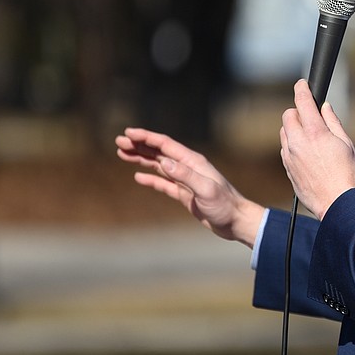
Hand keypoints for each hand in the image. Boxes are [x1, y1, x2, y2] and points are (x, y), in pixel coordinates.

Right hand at [115, 127, 264, 245]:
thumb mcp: (206, 190)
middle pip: (159, 152)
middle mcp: (188, 168)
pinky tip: (138, 177)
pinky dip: (150, 179)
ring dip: (141, 159)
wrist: (236, 221)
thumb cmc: (225, 206)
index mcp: (193, 162)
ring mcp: (186, 180)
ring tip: (122, 153)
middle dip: (139, 145)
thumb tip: (165, 162)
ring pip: (159, 165)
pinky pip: (164, 183)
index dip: (146, 137)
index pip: (165, 145)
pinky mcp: (185, 194)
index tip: (128, 132)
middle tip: (118, 141)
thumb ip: (186, 176)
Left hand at [279, 79, 354, 218]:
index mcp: (315, 132)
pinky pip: (285, 148)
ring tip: (311, 137)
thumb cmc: (346, 174)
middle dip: (298, 112)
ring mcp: (289, 156)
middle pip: (288, 115)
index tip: (302, 84)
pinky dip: (293, 145)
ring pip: (284, 132)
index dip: (302, 89)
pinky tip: (307, 154)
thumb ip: (333, 122)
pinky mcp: (287, 168)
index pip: (302, 102)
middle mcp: (298, 142)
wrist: (336, 202)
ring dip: (294, 129)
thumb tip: (325, 108)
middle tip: (311, 117)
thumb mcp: (346, 143)